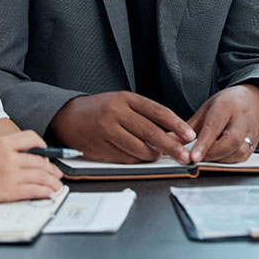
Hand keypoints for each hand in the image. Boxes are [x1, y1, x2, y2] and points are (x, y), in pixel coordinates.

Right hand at [0, 130, 61, 203]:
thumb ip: (3, 152)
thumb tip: (20, 159)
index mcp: (2, 143)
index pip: (32, 138)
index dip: (43, 146)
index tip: (46, 152)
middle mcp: (9, 157)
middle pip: (40, 160)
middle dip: (52, 168)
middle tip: (57, 173)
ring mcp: (9, 174)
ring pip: (41, 176)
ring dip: (52, 181)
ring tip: (56, 185)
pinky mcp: (7, 191)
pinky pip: (33, 190)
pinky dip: (44, 191)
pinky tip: (48, 193)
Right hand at [49, 91, 195, 163]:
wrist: (68, 117)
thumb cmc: (101, 109)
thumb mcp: (123, 102)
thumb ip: (145, 115)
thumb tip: (173, 132)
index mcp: (126, 99)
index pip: (158, 112)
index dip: (177, 125)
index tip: (189, 135)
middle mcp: (117, 113)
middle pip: (151, 132)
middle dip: (171, 146)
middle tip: (184, 155)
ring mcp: (107, 131)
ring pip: (139, 148)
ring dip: (153, 155)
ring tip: (158, 155)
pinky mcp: (101, 147)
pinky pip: (126, 158)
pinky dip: (137, 159)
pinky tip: (141, 157)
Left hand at [187, 85, 258, 163]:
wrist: (255, 101)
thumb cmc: (229, 104)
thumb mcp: (206, 108)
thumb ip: (189, 127)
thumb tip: (169, 141)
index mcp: (226, 106)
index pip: (214, 127)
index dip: (203, 144)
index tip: (193, 157)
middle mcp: (241, 120)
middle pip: (231, 141)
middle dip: (213, 154)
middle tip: (197, 159)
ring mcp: (251, 133)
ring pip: (238, 152)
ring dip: (219, 160)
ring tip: (206, 158)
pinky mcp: (254, 145)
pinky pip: (241, 158)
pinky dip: (227, 161)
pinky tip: (217, 159)